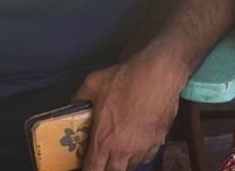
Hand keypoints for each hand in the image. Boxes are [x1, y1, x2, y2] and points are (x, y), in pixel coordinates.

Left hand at [74, 51, 186, 170]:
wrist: (160, 72)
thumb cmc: (127, 78)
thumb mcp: (93, 83)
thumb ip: (79, 98)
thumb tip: (74, 104)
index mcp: (103, 140)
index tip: (88, 165)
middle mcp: (123, 150)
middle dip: (106, 168)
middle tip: (103, 158)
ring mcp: (143, 146)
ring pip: (131, 164)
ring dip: (124, 160)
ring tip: (121, 147)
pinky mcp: (160, 139)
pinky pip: (148, 154)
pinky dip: (141, 152)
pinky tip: (138, 140)